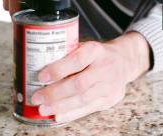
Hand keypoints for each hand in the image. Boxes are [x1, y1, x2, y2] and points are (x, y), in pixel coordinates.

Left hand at [30, 32, 150, 122]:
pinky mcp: (110, 99)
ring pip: (83, 99)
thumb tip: (37, 63)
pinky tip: (58, 116)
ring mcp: (109, 85)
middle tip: (37, 97)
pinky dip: (71, 113)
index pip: (78, 60)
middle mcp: (105, 68)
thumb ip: (68, 54)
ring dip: (61, 106)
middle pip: (79, 84)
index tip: (41, 76)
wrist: (125, 61)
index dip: (59, 69)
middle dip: (55, 93)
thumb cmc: (98, 54)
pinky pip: (88, 108)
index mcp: (96, 50)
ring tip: (43, 109)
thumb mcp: (86, 46)